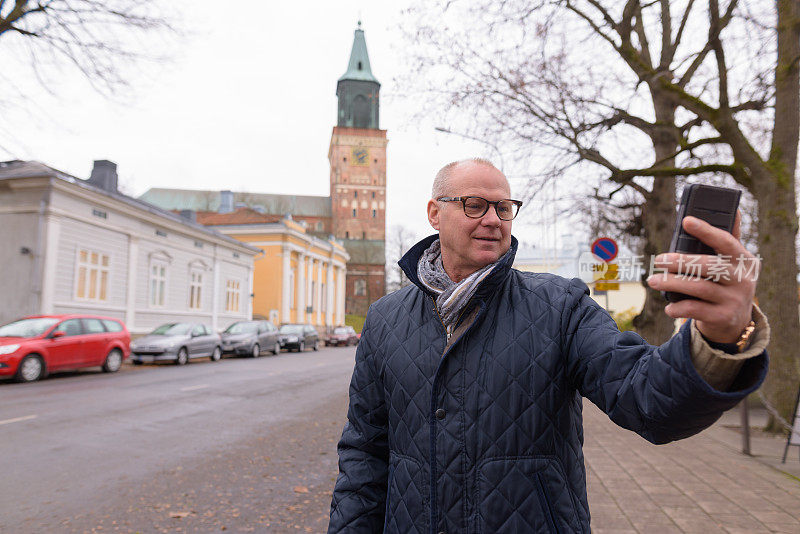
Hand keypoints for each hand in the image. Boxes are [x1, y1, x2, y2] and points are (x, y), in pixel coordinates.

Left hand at [646, 211, 756, 343]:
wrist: (734, 322)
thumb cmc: (727, 282)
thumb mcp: (734, 262)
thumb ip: (729, 238)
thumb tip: (732, 208)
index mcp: (745, 260)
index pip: (726, 242)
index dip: (706, 231)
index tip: (686, 221)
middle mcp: (743, 279)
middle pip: (710, 266)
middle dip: (680, 262)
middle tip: (658, 260)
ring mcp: (734, 299)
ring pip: (700, 288)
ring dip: (672, 283)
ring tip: (653, 280)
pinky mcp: (723, 317)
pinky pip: (695, 310)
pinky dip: (678, 307)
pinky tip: (668, 305)